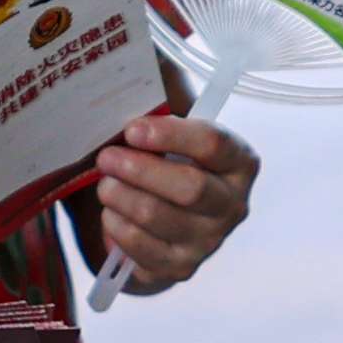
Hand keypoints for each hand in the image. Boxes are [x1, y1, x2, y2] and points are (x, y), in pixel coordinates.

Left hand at [91, 113, 260, 296]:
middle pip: (189, 187)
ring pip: (158, 216)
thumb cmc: (165, 163)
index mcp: (238, 162)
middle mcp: (233, 205)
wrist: (159, 220)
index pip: (213, 145)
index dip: (169, 135)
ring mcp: (209, 241)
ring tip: (104, 184)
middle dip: (140, 169)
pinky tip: (110, 213)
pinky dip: (117, 226)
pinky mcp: (180, 267)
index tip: (132, 129)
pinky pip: (141, 247)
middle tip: (106, 157)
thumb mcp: (169, 130)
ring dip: (121, 196)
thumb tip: (140, 75)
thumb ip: (161, 103)